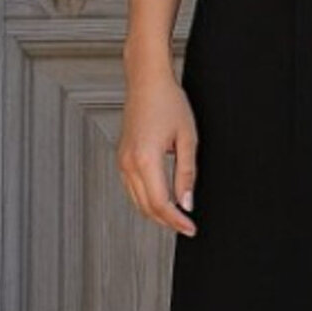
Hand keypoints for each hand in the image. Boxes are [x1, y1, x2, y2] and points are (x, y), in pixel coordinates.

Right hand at [118, 71, 198, 234]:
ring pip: (137, 201)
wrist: (147, 82)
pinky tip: (161, 200)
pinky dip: (146, 199)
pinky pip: (132, 188)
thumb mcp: (187, 139)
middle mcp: (129, 163)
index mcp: (146, 159)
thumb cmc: (168, 103)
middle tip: (186, 226)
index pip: (161, 203)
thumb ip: (187, 174)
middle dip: (167, 221)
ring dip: (156, 212)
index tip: (190, 227)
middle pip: (146, 207)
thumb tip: (187, 202)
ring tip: (177, 216)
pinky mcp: (121, 158)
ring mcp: (122, 161)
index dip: (177, 220)